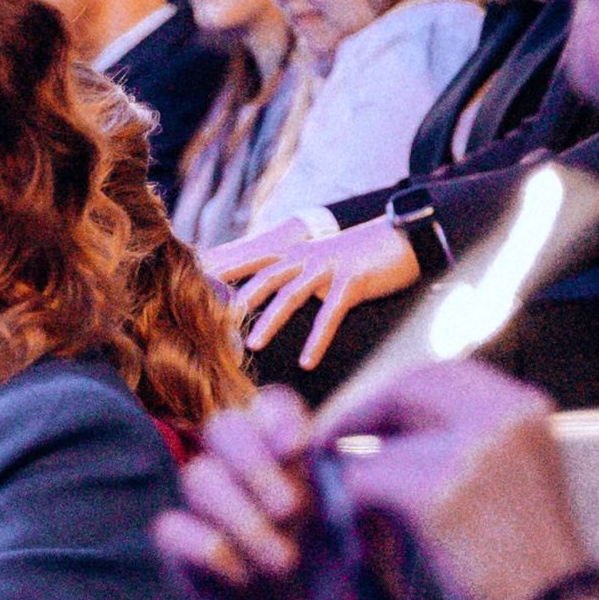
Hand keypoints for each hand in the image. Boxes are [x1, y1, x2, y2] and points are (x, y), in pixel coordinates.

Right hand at [153, 388, 400, 599]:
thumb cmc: (358, 594)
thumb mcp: (373, 538)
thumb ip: (353, 491)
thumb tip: (327, 457)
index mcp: (297, 462)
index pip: (271, 407)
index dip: (276, 418)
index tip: (299, 449)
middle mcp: (249, 479)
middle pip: (222, 427)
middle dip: (254, 464)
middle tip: (292, 510)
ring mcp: (214, 517)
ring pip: (196, 476)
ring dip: (242, 518)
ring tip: (284, 565)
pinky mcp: (186, 558)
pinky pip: (170, 528)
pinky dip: (208, 550)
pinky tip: (245, 581)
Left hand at [209, 218, 422, 369]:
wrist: (402, 238)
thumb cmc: (358, 255)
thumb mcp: (320, 260)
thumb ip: (294, 273)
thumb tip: (271, 295)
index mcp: (295, 253)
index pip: (251, 260)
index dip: (223, 272)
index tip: (195, 286)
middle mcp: (305, 257)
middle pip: (263, 277)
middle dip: (236, 300)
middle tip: (211, 325)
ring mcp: (328, 267)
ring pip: (290, 294)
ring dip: (270, 320)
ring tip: (252, 345)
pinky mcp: (352, 281)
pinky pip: (330, 314)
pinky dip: (318, 339)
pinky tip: (308, 361)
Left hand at [307, 360, 590, 599]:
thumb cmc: (527, 559)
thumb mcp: (516, 475)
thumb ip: (469, 435)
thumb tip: (393, 416)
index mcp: (526, 408)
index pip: (443, 372)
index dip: (394, 391)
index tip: (366, 416)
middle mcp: (503, 418)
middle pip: (407, 389)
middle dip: (362, 414)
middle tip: (327, 442)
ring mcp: (472, 453)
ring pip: (381, 443)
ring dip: (356, 473)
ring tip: (351, 502)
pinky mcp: (436, 495)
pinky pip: (364, 481)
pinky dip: (348, 504)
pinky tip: (354, 530)